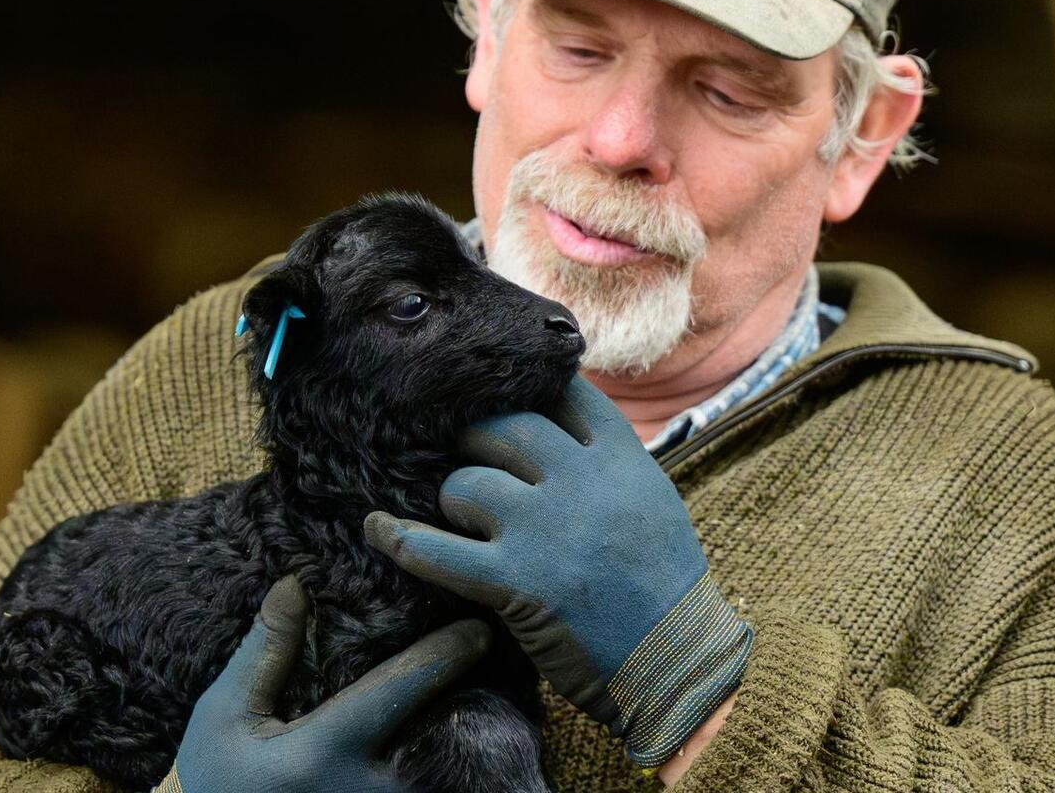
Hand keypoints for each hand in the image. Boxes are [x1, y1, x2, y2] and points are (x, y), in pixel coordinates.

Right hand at [167, 576, 489, 792]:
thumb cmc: (212, 784)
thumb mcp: (222, 718)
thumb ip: (263, 653)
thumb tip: (294, 585)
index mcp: (321, 753)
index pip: (396, 692)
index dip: (442, 657)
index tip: (479, 628)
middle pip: (439, 737)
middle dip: (470, 700)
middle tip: (496, 663)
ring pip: (445, 776)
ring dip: (466, 741)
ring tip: (489, 700)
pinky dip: (450, 774)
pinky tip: (458, 746)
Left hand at [364, 376, 750, 768]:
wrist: (678, 662)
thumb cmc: (664, 585)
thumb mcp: (651, 499)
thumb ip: (604, 459)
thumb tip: (555, 418)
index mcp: (620, 459)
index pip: (561, 392)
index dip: (525, 390)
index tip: (501, 396)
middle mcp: (580, 482)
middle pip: (500, 427)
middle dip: (474, 440)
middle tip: (467, 457)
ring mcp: (544, 529)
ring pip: (464, 484)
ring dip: (453, 499)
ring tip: (463, 520)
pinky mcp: (514, 582)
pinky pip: (434, 551)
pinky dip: (398, 539)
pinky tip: (376, 527)